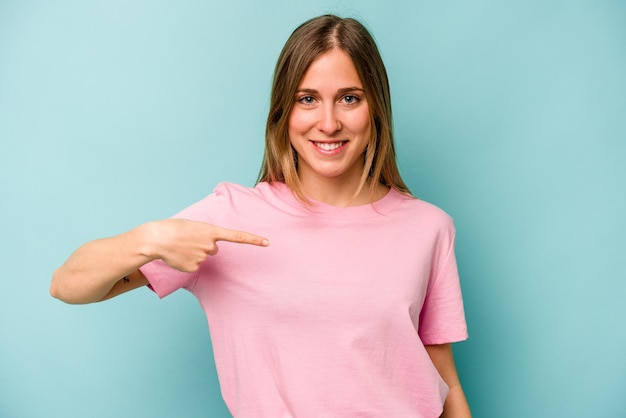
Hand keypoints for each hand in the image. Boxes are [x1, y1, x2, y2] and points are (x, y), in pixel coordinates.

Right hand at [144, 219, 268, 271]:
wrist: (157, 238)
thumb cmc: (174, 228)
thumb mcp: (195, 226)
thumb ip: (208, 236)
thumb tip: (213, 250)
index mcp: (212, 231)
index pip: (238, 236)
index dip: (253, 239)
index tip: (267, 242)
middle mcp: (210, 245)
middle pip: (213, 248)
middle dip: (203, 245)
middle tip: (189, 240)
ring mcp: (202, 258)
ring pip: (203, 257)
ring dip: (193, 252)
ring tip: (180, 246)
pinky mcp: (193, 268)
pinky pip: (194, 265)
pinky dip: (186, 261)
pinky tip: (178, 255)